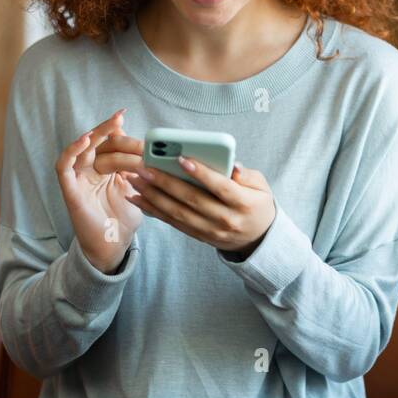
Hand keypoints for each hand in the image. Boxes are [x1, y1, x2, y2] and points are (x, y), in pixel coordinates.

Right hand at [54, 109, 143, 273]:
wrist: (113, 246)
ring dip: (93, 136)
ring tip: (106, 126)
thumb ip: (138, 167)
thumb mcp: (137, 187)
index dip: (113, 129)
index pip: (106, 143)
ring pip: (80, 150)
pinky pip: (63, 167)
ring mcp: (78, 179)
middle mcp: (88, 170)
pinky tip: (84, 141)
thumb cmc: (124, 218)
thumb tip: (149, 144)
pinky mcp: (70, 191)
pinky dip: (71, 152)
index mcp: (103, 168)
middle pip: (94, 143)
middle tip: (119, 118)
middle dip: (107, 130)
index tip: (123, 115)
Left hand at [124, 157, 276, 258]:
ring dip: (153, 196)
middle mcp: (225, 219)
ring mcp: (210, 231)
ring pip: (178, 213)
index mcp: (243, 203)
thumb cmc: (257, 204)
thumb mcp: (262, 187)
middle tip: (145, 167)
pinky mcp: (199, 236)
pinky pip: (173, 223)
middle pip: (192, 200)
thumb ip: (247, 175)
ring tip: (135, 180)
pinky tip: (138, 199)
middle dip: (165, 182)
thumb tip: (231, 165)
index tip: (182, 158)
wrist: (258, 239)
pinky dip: (154, 211)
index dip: (202, 173)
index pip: (221, 187)